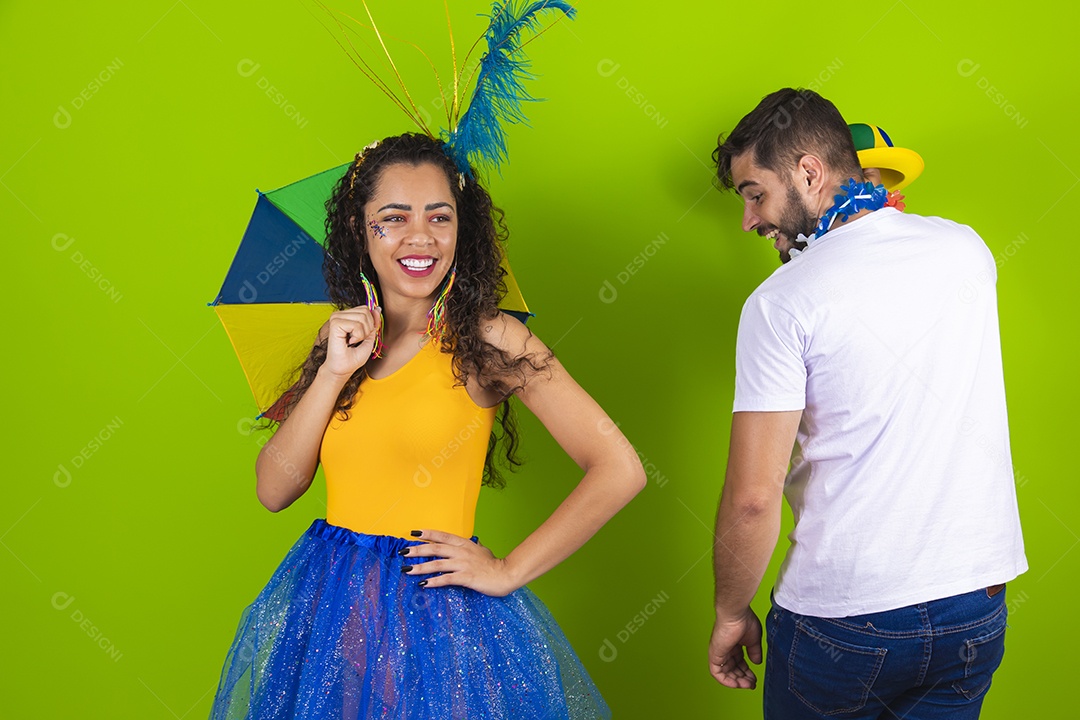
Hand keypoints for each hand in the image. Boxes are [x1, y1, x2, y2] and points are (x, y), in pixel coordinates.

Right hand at [322, 305, 381, 378]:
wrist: (343, 369)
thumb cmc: (353, 357)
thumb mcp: (369, 336)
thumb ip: (373, 322)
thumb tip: (378, 308)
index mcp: (346, 316)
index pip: (366, 309)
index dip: (371, 322)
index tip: (365, 336)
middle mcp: (339, 314)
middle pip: (366, 311)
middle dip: (367, 329)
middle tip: (357, 340)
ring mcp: (336, 318)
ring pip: (362, 317)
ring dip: (363, 333)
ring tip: (353, 341)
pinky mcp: (335, 324)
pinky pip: (356, 324)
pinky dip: (358, 336)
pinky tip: (349, 342)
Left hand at [402, 529, 518, 596]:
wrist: (506, 574)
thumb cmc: (494, 564)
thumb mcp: (482, 550)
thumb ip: (473, 547)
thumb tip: (471, 543)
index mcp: (464, 544)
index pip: (442, 536)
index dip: (428, 534)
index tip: (413, 533)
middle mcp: (461, 552)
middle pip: (435, 549)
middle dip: (417, 550)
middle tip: (403, 552)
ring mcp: (463, 564)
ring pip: (437, 564)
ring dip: (420, 567)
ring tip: (407, 570)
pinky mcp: (466, 577)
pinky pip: (446, 579)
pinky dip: (433, 581)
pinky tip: (423, 584)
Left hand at [708, 608, 762, 688]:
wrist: (735, 614)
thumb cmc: (744, 620)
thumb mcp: (753, 640)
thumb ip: (754, 652)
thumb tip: (757, 662)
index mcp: (734, 644)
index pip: (739, 663)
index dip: (746, 672)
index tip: (754, 678)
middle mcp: (725, 649)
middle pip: (733, 669)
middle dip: (743, 678)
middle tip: (752, 684)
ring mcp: (719, 652)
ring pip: (725, 673)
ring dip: (737, 681)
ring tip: (748, 685)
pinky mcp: (714, 655)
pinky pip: (717, 673)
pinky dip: (726, 681)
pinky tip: (736, 684)